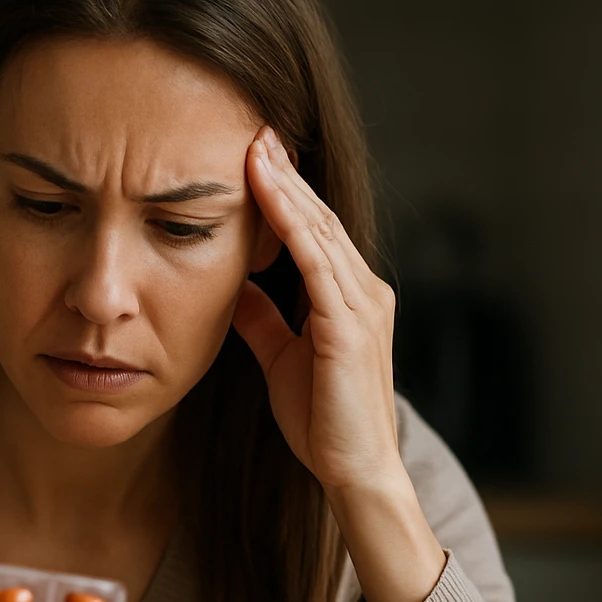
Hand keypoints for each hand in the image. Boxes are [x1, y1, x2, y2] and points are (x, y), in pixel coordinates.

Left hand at [231, 125, 399, 493]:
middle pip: (319, 219)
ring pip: (319, 231)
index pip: (314, 232)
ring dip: (287, 187)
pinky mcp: (349, 327)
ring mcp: (363, 306)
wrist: (353, 471)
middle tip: (255, 129)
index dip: (285, 193)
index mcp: (351, 298)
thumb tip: (235, 288)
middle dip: (286, 174)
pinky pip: (317, 263)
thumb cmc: (323, 422)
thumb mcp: (282, 359)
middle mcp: (366, 292)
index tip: (254, 155)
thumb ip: (263, 321)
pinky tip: (269, 196)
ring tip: (257, 148)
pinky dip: (293, 225)